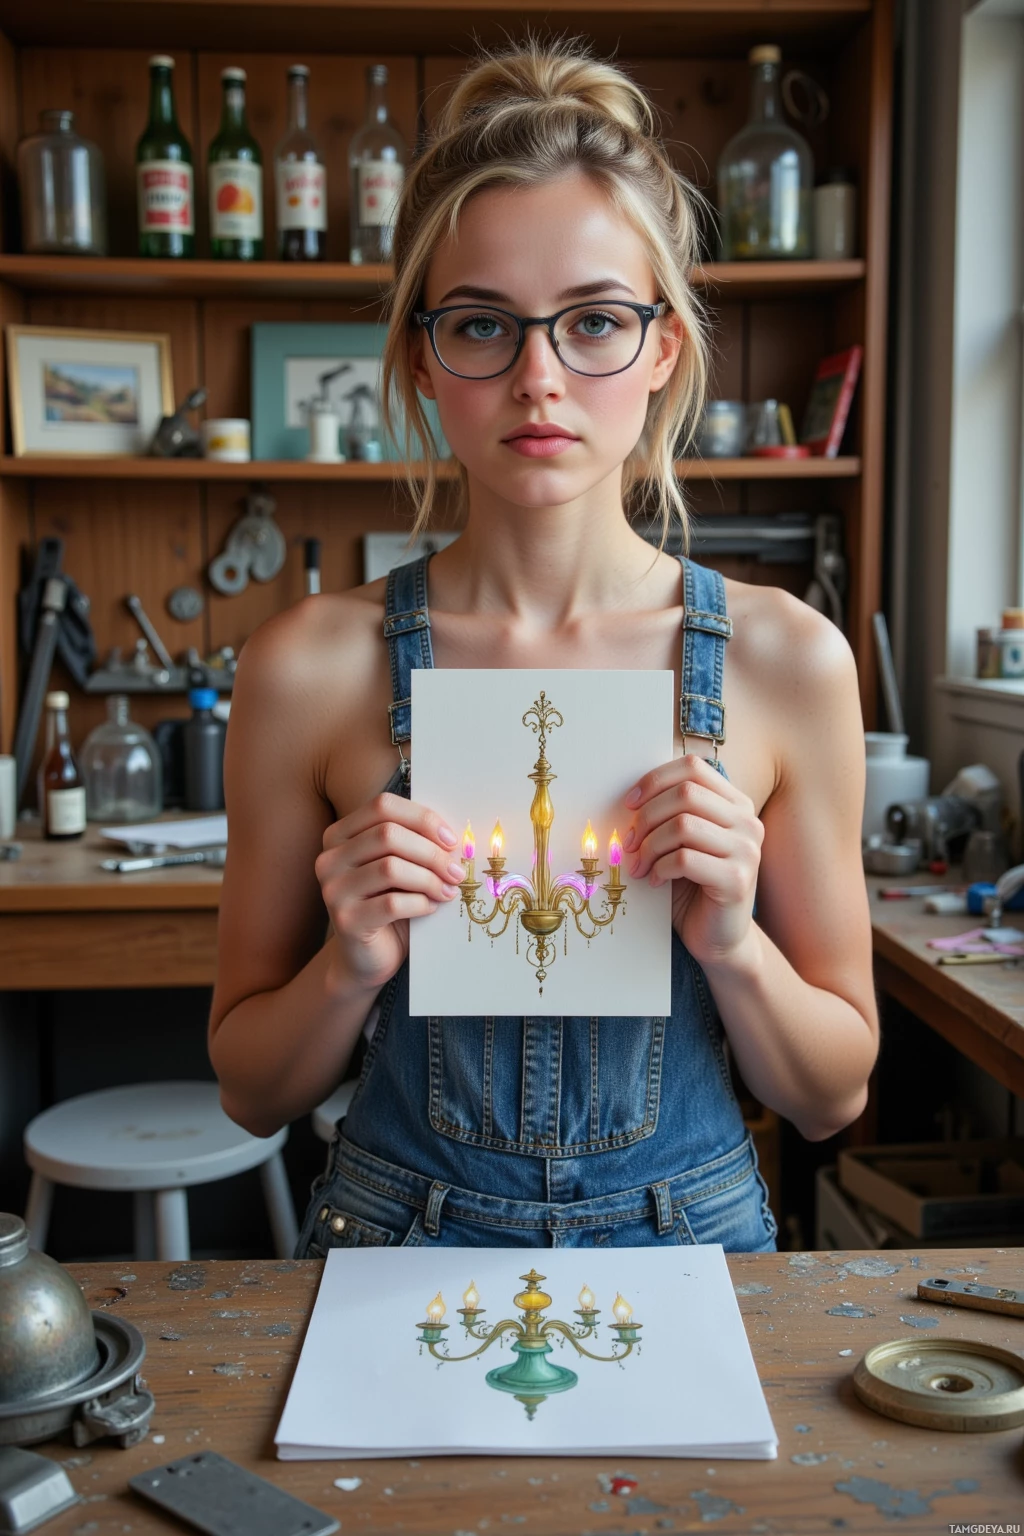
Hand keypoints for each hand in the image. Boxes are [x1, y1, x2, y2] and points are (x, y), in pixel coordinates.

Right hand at [315, 792, 464, 992]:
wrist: (366, 957)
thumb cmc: (387, 904)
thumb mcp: (398, 866)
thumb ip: (413, 843)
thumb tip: (454, 834)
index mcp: (340, 834)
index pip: (383, 806)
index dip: (422, 818)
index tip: (451, 839)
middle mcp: (329, 858)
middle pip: (388, 835)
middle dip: (431, 852)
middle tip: (457, 871)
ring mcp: (333, 890)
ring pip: (390, 868)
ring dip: (429, 879)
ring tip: (448, 891)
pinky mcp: (345, 921)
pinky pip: (392, 903)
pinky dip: (420, 903)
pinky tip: (430, 908)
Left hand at [622, 753, 763, 967]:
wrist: (718, 939)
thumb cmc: (693, 887)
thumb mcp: (680, 842)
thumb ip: (668, 814)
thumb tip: (628, 797)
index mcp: (736, 804)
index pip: (693, 768)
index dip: (655, 780)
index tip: (629, 803)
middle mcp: (747, 822)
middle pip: (685, 794)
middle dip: (647, 816)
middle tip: (629, 843)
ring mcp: (747, 850)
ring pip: (683, 825)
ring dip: (649, 846)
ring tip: (639, 865)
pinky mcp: (737, 880)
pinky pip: (685, 859)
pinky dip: (660, 868)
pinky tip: (656, 881)